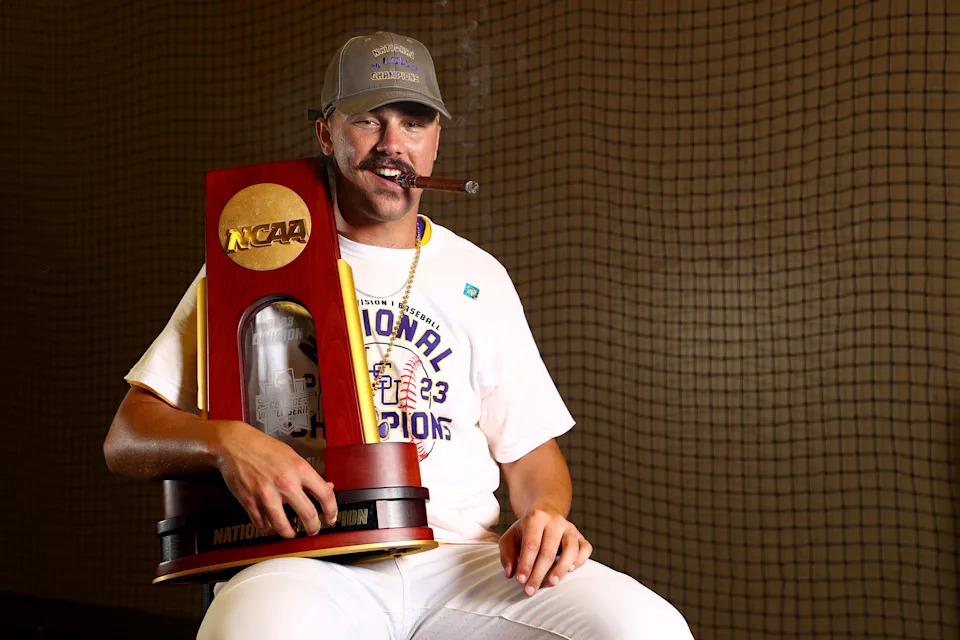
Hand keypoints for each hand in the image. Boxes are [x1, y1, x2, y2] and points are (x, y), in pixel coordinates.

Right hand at [213, 420, 336, 537]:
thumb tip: (327, 487)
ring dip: (290, 533)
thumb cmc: (264, 447)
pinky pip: (262, 524)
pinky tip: (271, 525)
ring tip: (291, 532)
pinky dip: (268, 528)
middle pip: (308, 514)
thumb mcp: (292, 456)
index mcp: (300, 469)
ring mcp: (266, 494)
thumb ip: (308, 474)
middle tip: (312, 530)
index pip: (325, 494)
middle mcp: (285, 482)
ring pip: (283, 526)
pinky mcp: (249, 502)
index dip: (332, 510)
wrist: (234, 444)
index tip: (331, 518)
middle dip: (313, 527)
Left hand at [498, 508, 591, 595]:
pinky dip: (579, 561)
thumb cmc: (525, 533)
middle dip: (538, 573)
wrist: (544, 518)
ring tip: (551, 583)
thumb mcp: (510, 538)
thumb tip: (511, 573)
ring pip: (570, 549)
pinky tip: (570, 570)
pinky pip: (585, 549)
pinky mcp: (581, 537)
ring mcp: (570, 529)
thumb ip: (507, 554)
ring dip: (560, 569)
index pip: (531, 544)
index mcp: (536, 518)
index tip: (520, 580)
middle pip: (548, 551)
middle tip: (531, 590)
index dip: (526, 564)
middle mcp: (555, 521)